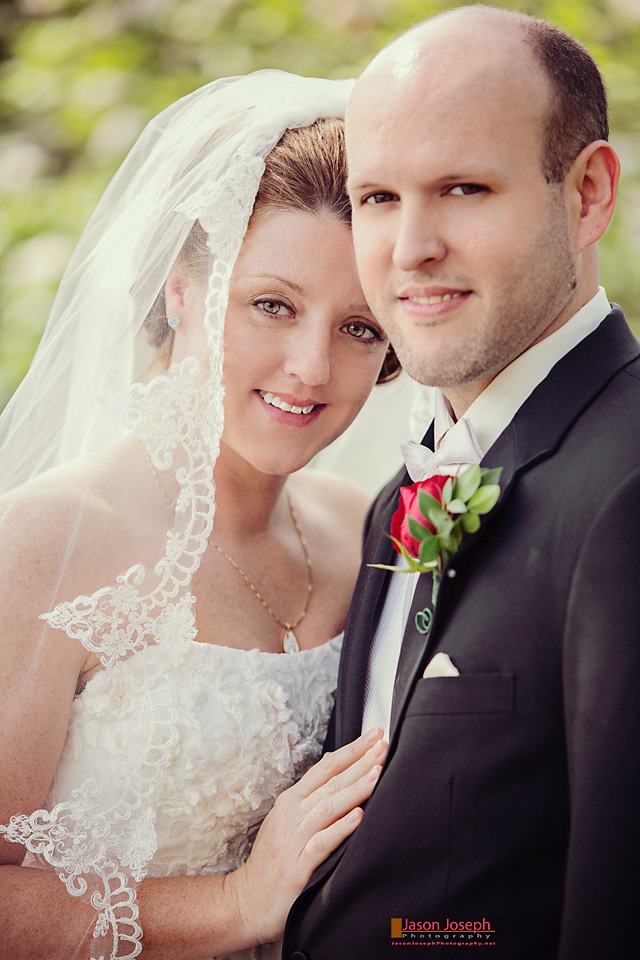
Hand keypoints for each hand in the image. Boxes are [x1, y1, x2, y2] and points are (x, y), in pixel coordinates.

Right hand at [225, 727, 388, 944]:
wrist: (246, 900)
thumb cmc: (273, 860)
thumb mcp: (288, 818)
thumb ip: (311, 793)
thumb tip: (335, 761)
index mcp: (292, 801)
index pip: (326, 768)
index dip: (352, 750)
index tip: (375, 735)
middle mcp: (292, 814)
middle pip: (331, 782)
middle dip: (360, 762)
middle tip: (383, 744)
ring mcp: (294, 838)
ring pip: (328, 807)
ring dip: (355, 789)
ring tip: (377, 773)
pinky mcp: (297, 866)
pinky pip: (321, 843)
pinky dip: (340, 829)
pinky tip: (358, 817)